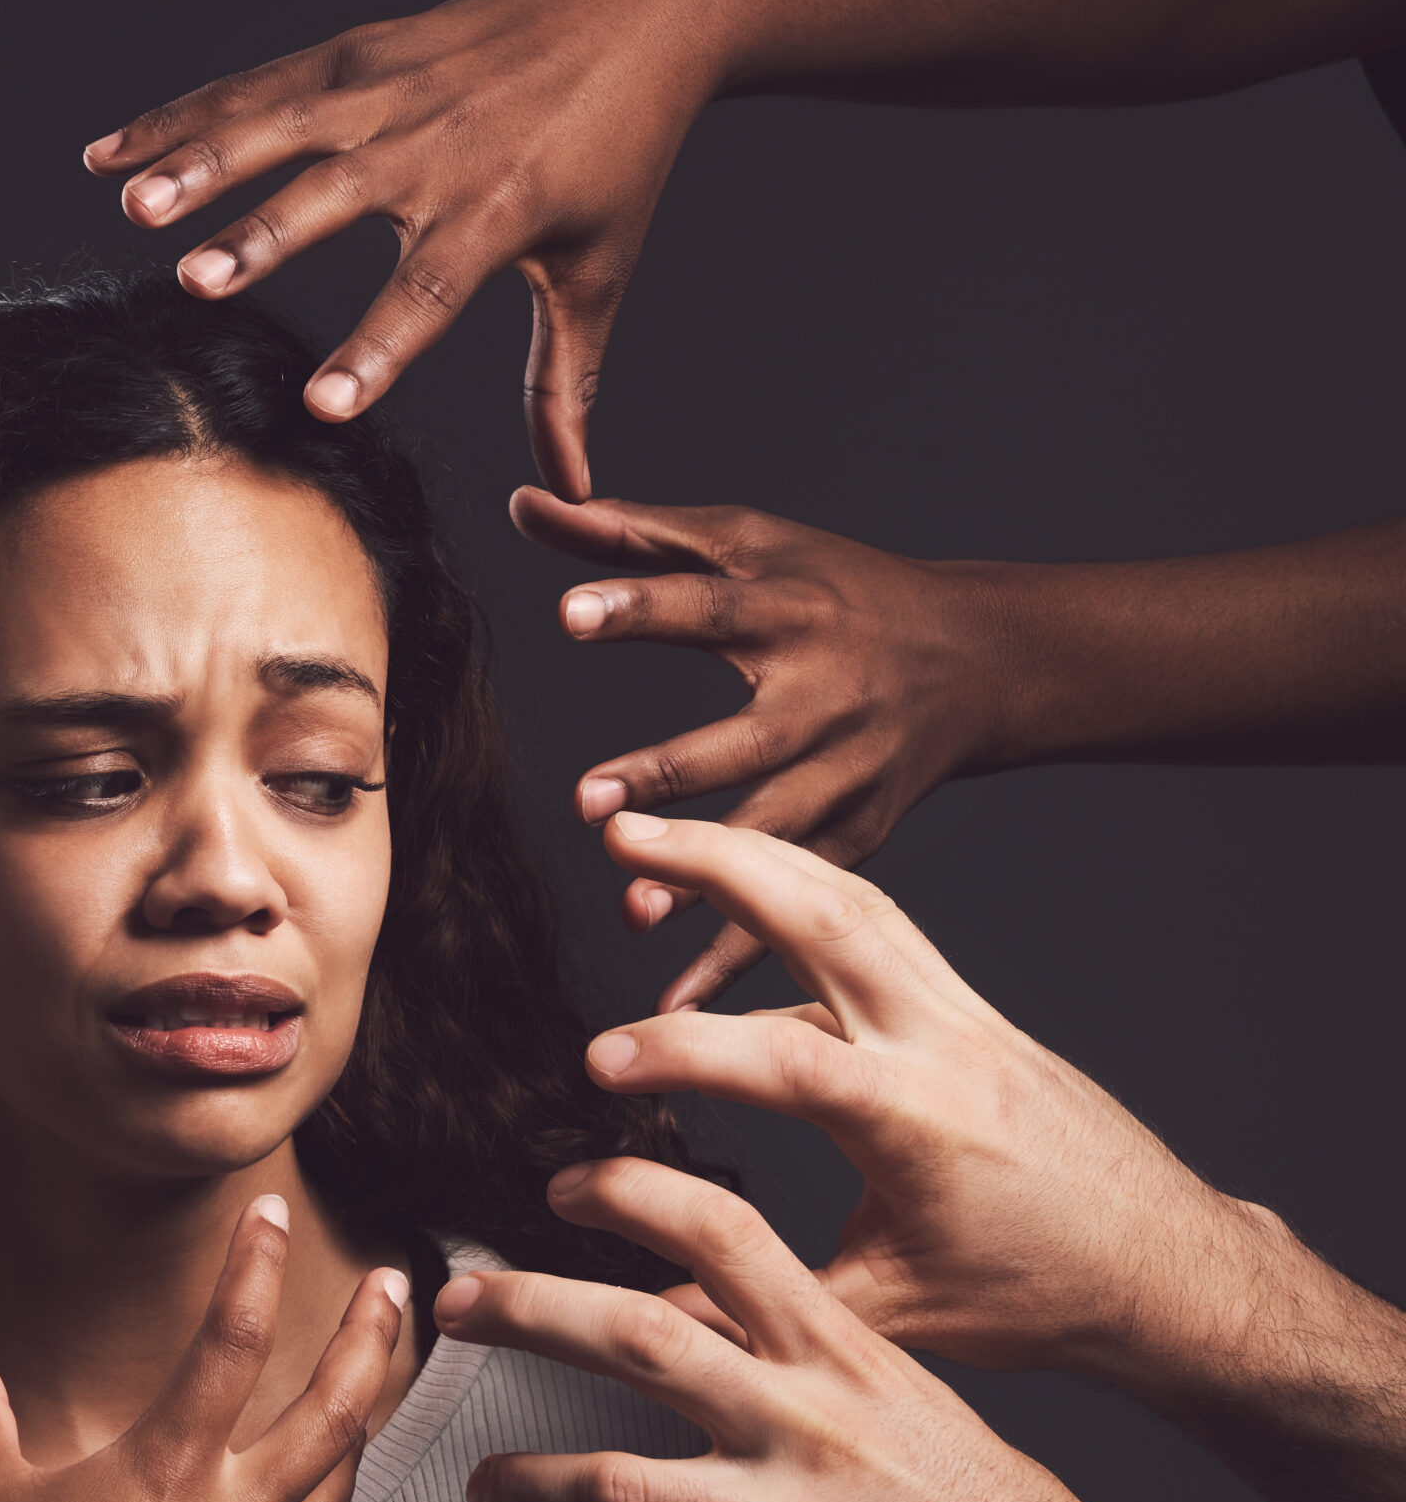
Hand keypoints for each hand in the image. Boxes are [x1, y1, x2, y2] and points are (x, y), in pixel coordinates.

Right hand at [0, 1198, 406, 1501]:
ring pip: (335, 1482)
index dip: (257, 1265)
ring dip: (364, 1420)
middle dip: (370, 1338)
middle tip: (394, 1288)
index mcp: (167, 1468)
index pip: (231, 1340)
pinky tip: (303, 1500)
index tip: (274, 1214)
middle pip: (331, 1410)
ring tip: (375, 1384)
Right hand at [84, 0, 735, 496]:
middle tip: (197, 280)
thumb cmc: (616, 150)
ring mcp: (386, 89)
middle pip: (334, 197)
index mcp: (499, 207)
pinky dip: (177, 118)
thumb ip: (566, 382)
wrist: (634, 7)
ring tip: (133, 205)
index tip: (324, 404)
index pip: (429, 289)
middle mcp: (435, 144)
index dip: (376, 347)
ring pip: (277, 126)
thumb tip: (574, 488)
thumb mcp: (598, 269)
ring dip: (199, 162)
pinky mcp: (353, 54)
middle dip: (262, 236)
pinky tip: (111, 155)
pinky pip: (250, 87)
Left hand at [432, 1160, 1405, 1501]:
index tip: (560, 1182)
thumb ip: (806, 1354)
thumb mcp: (904, 1398)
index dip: (635, 1194)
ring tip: (481, 1492)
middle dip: (530, 1310)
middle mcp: (809, 1419)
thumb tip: (707, 1311)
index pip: (727, 1230)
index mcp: (842, 1351)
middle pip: (638, 1337)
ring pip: (619, 1488)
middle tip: (456, 1304)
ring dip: (530, 1487)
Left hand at [516, 489, 1008, 1008]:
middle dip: (671, 769)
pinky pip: (797, 899)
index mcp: (790, 609)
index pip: (706, 604)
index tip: (567, 614)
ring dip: (710, 876)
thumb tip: (524, 500)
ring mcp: (849, 771)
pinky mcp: (861, 833)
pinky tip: (678, 1001)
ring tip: (635, 905)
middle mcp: (826, 694)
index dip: (639, 605)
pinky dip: (743, 953)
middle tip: (588, 800)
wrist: (977, 660)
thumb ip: (632, 534)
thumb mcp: (749, 543)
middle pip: (745, 736)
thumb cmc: (834, 589)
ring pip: (776, 830)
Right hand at [581, 813, 1274, 1381]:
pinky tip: (746, 898)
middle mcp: (947, 1045)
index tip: (599, 1064)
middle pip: (828, 916)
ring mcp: (963, 1014)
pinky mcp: (967, 1010)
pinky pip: (879, 926)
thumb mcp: (889, 1311)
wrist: (1163, 1268)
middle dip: (717, 863)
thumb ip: (761, 1298)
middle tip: (625, 834)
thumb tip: (651, 1316)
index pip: (787, 1059)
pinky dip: (803, 893)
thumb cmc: (1043, 1295)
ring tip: (666, 833)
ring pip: (854, 898)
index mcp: (923, 1123)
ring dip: (755, 852)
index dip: (684, 1051)